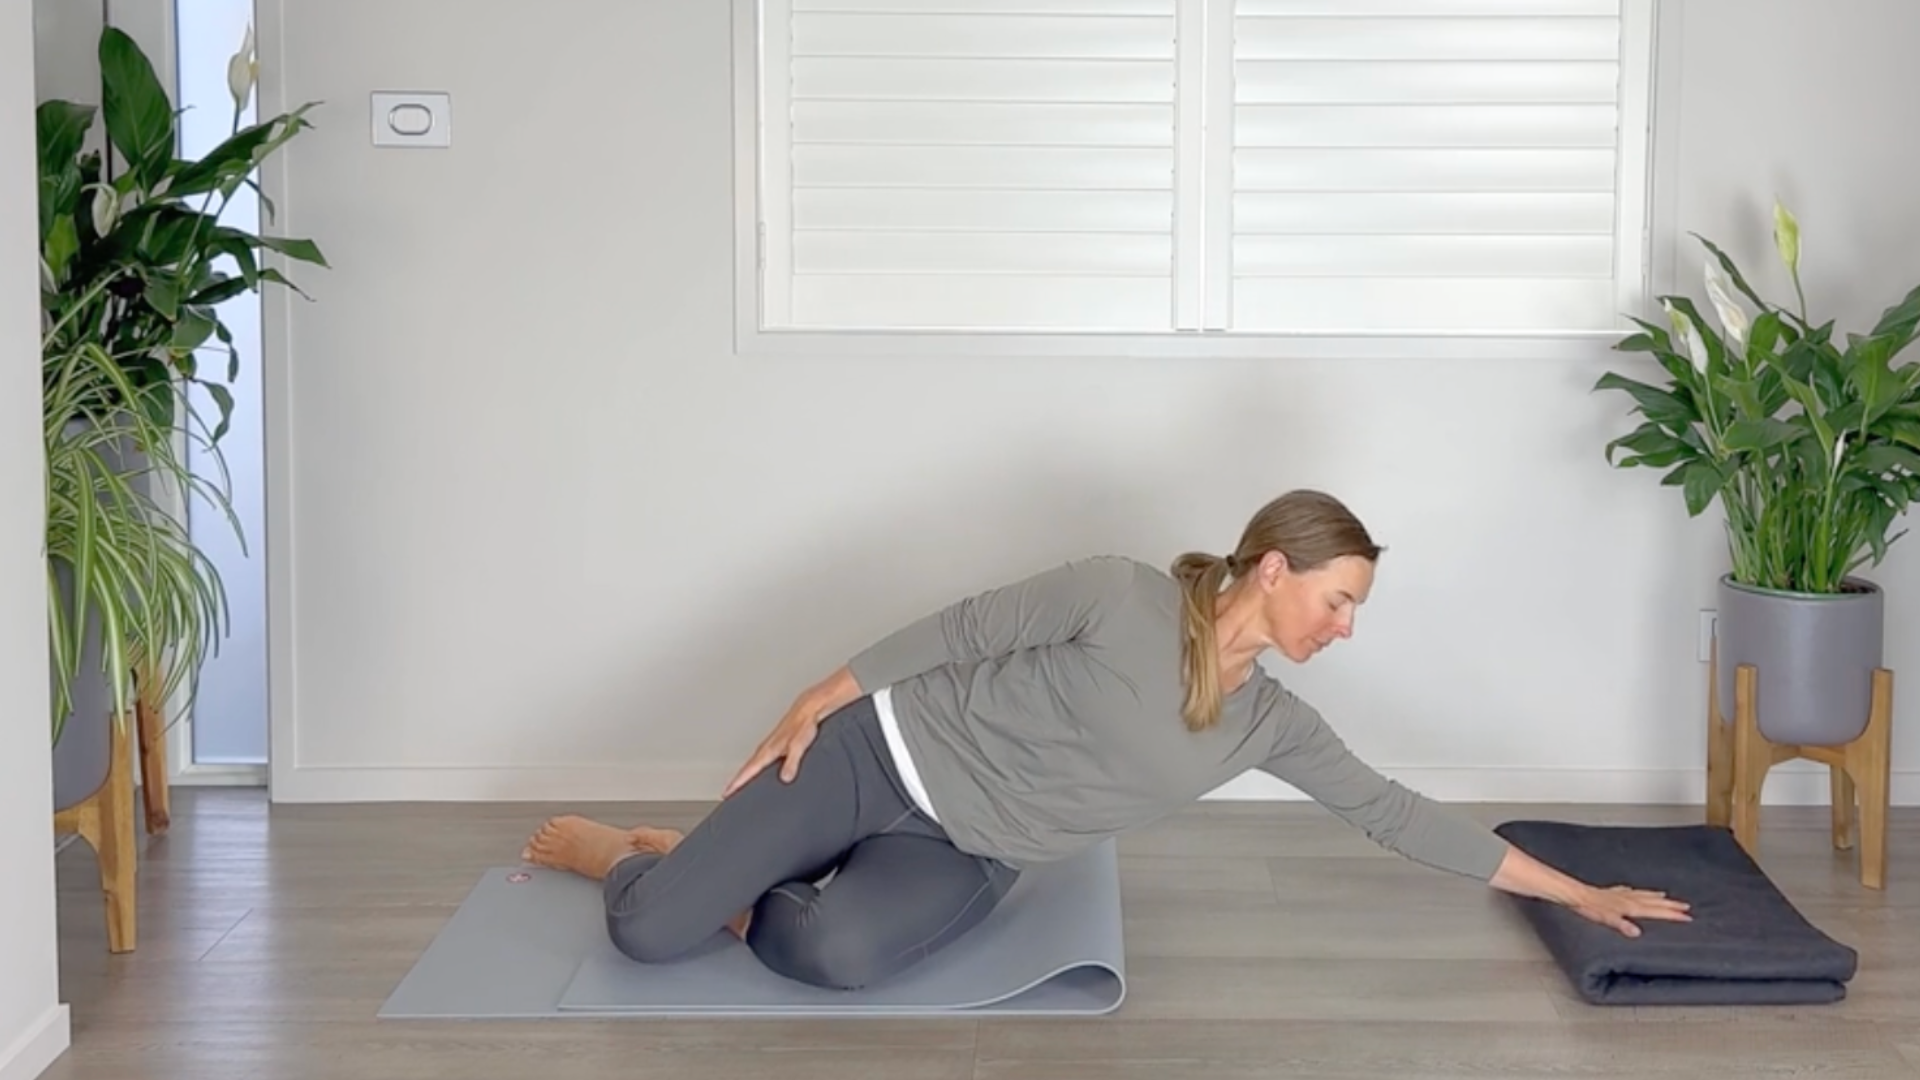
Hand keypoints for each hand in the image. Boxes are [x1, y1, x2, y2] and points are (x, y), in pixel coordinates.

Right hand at [721, 666, 861, 797]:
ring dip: (747, 772)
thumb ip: (791, 762)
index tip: (727, 792)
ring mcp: (773, 743)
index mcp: (769, 749)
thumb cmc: (806, 722)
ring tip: (740, 783)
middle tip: (728, 792)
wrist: (812, 706)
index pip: (749, 769)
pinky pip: (764, 756)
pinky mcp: (780, 740)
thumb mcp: (799, 745)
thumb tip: (784, 778)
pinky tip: (764, 768)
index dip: (738, 782)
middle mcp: (768, 746)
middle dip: (738, 779)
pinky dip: (759, 764)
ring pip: (755, 760)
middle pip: (748, 766)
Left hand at [1569, 884, 1692, 937]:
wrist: (1577, 894)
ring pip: (1644, 894)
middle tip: (1686, 906)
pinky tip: (1635, 890)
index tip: (1687, 917)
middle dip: (1671, 905)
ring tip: (1667, 896)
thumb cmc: (1591, 908)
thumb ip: (1623, 925)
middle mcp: (1629, 898)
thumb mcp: (1608, 919)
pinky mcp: (1612, 892)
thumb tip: (1637, 933)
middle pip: (1655, 902)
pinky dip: (1638, 891)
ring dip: (1657, 897)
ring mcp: (1621, 893)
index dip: (1672, 915)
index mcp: (1631, 907)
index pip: (1656, 911)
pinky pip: (1631, 890)